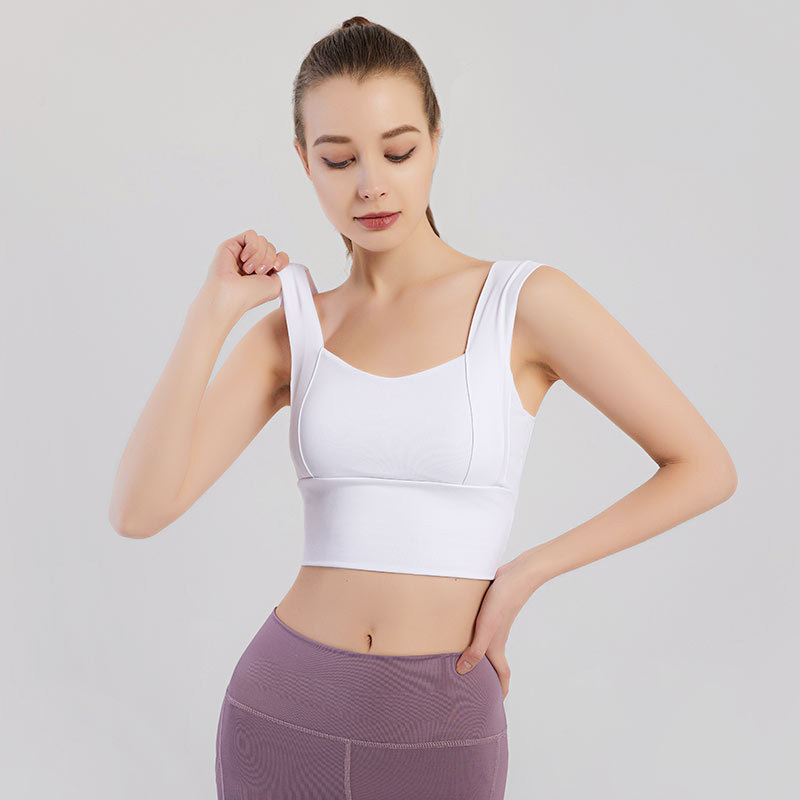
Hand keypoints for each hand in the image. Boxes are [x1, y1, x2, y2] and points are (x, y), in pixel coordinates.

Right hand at [201, 229, 288, 316]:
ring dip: (259, 256)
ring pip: (262, 240)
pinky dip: (252, 247)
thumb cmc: (251, 294)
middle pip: (271, 247)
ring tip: (248, 269)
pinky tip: (244, 258)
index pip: (280, 255)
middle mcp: (253, 261)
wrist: (231, 295)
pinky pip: (251, 235)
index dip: (281, 259)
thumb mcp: (277, 284)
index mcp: (264, 271)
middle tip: (257, 273)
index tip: (276, 269)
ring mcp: (242, 253)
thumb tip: (279, 256)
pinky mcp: (232, 245)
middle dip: (268, 259)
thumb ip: (282, 268)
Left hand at [455, 554, 540, 699]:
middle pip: (492, 662)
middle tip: (473, 688)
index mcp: (496, 646)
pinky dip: (471, 636)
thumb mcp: (486, 627)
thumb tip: (462, 672)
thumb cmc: (501, 602)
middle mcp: (495, 638)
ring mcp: (492, 624)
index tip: (496, 705)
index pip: (502, 674)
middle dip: (485, 677)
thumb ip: (475, 650)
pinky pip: (478, 629)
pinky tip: (458, 631)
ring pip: (484, 645)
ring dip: (477, 656)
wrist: (515, 576)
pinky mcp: (488, 610)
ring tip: (462, 662)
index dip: (500, 691)